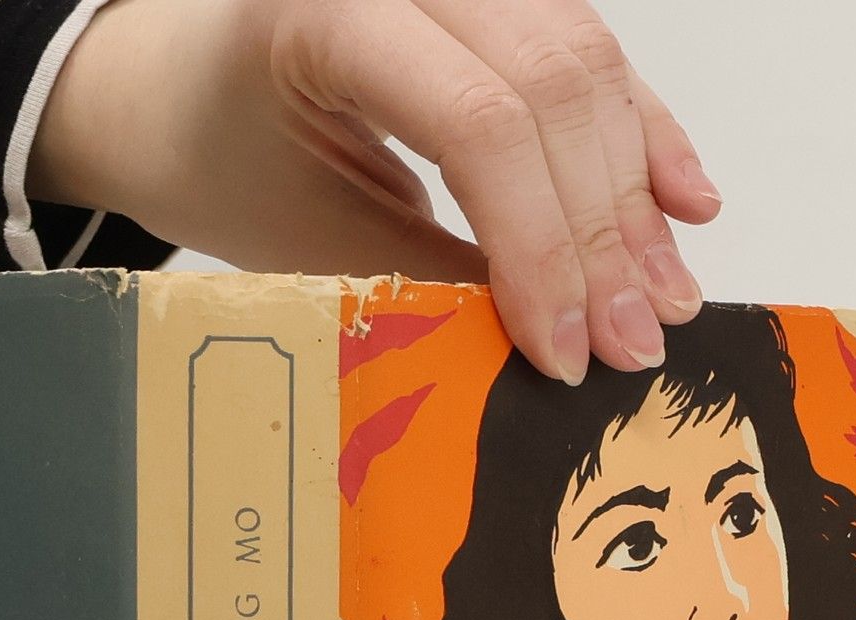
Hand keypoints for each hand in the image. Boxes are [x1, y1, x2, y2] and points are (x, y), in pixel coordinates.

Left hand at [32, 0, 721, 384]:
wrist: (175, 87)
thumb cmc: (219, 157)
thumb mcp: (306, 238)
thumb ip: (425, 279)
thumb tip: (548, 340)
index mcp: (328, 12)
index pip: (478, 124)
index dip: (541, 246)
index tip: (569, 350)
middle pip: (552, 88)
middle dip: (601, 233)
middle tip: (633, 342)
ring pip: (587, 65)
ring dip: (634, 193)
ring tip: (660, 298)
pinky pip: (587, 51)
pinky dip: (637, 135)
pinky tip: (681, 205)